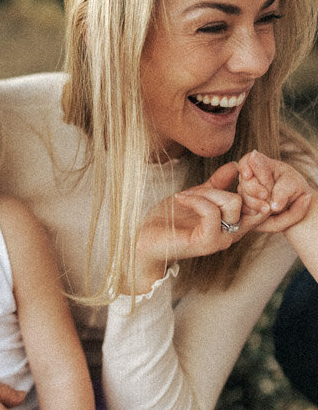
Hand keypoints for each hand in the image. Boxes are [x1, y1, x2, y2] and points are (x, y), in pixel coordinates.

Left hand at [134, 161, 268, 290]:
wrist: (146, 239)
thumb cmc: (170, 219)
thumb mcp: (197, 195)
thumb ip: (217, 183)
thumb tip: (234, 166)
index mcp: (234, 221)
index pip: (263, 202)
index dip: (256, 180)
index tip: (239, 166)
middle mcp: (233, 233)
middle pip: (254, 199)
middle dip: (241, 181)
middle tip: (210, 179)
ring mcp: (221, 239)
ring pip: (232, 202)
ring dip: (206, 191)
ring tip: (185, 196)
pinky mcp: (207, 243)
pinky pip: (211, 212)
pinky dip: (196, 199)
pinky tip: (181, 199)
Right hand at [238, 150, 314, 232]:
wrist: (295, 205)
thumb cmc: (294, 191)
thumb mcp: (294, 185)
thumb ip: (283, 190)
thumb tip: (273, 205)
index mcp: (263, 165)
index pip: (248, 161)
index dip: (245, 167)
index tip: (248, 175)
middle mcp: (251, 177)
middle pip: (244, 180)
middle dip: (254, 189)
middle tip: (266, 196)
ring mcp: (245, 192)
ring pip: (242, 196)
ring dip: (254, 203)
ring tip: (268, 209)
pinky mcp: (244, 206)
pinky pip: (242, 209)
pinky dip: (251, 213)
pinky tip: (260, 214)